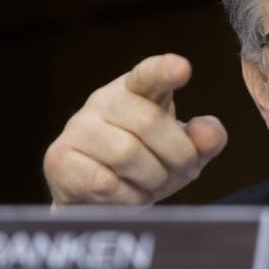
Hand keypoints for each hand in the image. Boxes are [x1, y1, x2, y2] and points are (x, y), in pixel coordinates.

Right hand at [43, 53, 227, 204]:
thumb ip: (204, 140)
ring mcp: (78, 128)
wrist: (97, 199)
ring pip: (126, 153)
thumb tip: (208, 132)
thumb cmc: (147, 165)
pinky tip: (132, 196)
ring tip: (155, 185)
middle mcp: (103, 100)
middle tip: (185, 171)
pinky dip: (129, 196)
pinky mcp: (60, 159)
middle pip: (149, 122)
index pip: (148, 74)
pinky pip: (103, 181)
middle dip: (177, 155)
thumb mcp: (182, 151)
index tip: (181, 69)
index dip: (164, 70)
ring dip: (153, 178)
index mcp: (137, 90)